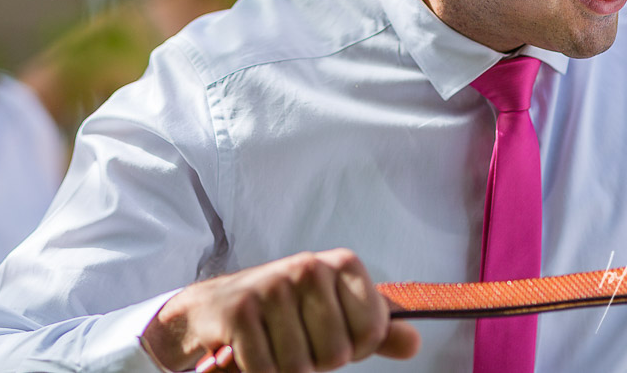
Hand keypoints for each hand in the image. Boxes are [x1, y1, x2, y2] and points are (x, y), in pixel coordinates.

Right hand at [142, 249, 420, 372]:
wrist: (211, 308)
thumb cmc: (282, 313)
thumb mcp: (333, 315)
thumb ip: (375, 329)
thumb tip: (415, 343)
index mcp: (339, 265)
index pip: (373, 330)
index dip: (354, 348)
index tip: (332, 336)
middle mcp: (308, 266)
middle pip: (336, 353)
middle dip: (315, 362)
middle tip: (292, 342)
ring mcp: (273, 286)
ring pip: (301, 366)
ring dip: (284, 369)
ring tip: (270, 345)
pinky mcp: (241, 311)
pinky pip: (267, 370)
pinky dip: (257, 372)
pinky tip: (247, 351)